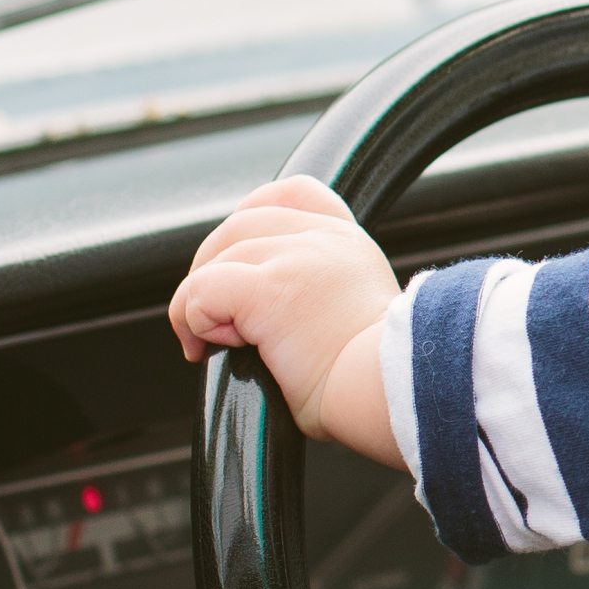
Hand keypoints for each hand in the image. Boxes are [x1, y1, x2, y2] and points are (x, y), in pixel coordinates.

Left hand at [169, 177, 402, 465]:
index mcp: (346, 243)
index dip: (252, 220)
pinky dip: (195, 321)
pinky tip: (216, 348)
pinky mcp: (268, 288)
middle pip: (237, 226)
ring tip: (219, 347)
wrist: (394, 392)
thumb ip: (320, 293)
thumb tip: (271, 318)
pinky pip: (201, 291)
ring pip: (213, 262)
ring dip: (201, 307)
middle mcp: (323, 240)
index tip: (243, 267)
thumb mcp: (359, 316)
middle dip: (211, 271)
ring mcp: (296, 257)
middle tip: (215, 324)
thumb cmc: (380, 379)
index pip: (289, 195)